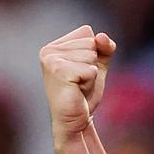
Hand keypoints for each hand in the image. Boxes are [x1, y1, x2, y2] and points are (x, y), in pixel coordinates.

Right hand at [39, 25, 115, 143]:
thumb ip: (104, 47)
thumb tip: (100, 36)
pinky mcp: (59, 72)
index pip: (87, 33)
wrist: (75, 120)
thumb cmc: (83, 93)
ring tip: (78, 86)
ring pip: (91, 55)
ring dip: (91, 74)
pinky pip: (90, 69)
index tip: (81, 72)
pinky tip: (78, 90)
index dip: (94, 53)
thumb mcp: (98, 65)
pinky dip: (90, 82)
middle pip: (91, 42)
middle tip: (80, 81)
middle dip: (92, 64)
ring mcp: (52, 60)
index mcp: (54, 46)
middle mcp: (48, 50)